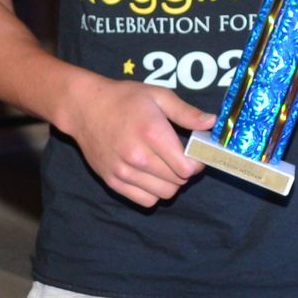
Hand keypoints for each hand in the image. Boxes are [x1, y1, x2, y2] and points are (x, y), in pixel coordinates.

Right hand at [62, 74, 214, 207]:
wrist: (85, 107)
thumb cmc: (124, 98)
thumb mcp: (158, 96)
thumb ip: (187, 113)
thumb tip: (212, 123)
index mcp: (152, 133)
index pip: (188, 167)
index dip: (197, 163)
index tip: (195, 153)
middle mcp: (138, 156)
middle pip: (178, 182)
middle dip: (186, 172)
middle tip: (180, 157)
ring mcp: (123, 172)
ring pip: (164, 194)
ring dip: (171, 183)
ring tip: (165, 165)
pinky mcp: (113, 181)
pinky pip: (146, 201)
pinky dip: (154, 193)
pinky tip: (151, 175)